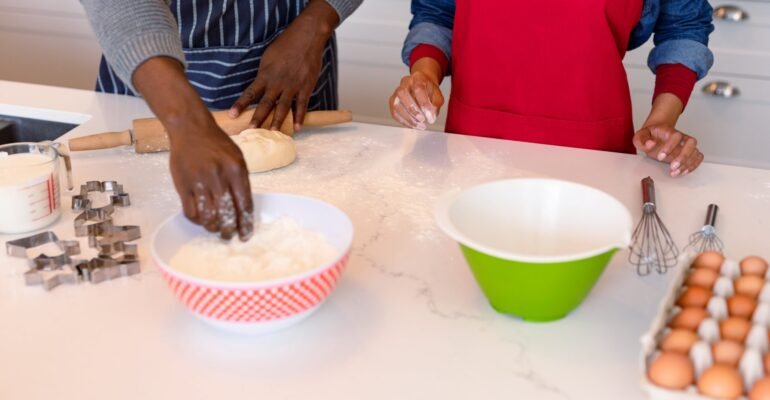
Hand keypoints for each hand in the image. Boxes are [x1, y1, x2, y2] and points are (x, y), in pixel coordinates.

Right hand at [169, 122, 253, 240]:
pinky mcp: (182, 185)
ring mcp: (199, 181)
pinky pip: (190, 212)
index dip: (246, 223)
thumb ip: (241, 181)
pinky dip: (197, 220)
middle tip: (229, 235)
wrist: (190, 130)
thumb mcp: (237, 158)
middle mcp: (218, 177)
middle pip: (227, 214)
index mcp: (236, 170)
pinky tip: (202, 219)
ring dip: (213, 228)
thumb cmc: (216, 144)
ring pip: (208, 216)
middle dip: (230, 230)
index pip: (244, 204)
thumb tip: (244, 209)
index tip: (246, 235)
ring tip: (216, 229)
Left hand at [229, 0, 338, 131]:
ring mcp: (292, 86)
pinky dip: (299, 117)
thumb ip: (264, 73)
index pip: (250, 93)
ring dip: (277, 121)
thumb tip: (259, 86)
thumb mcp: (268, 57)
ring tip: (272, 133)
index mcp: (266, 74)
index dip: (240, 105)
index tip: (232, 115)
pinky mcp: (306, 87)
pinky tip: (297, 127)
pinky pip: (301, 105)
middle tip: (251, 131)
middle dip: (257, 118)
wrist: (306, 36)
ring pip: (283, 107)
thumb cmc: (286, 44)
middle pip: (266, 104)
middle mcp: (278, 82)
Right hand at [389, 69, 443, 129]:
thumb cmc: (429, 90)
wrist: (423, 85)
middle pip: (403, 93)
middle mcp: (405, 82)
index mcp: (418, 78)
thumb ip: (435, 106)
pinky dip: (403, 121)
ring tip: (419, 125)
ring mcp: (397, 91)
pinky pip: (394, 112)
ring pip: (396, 103)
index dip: (423, 103)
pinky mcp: (393, 100)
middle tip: (422, 120)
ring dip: (407, 117)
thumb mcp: (438, 96)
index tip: (430, 116)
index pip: (418, 89)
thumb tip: (431, 117)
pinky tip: (412, 125)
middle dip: (412, 109)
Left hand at [633, 124, 703, 176]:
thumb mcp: (640, 136)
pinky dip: (693, 165)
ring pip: (695, 151)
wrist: (656, 134)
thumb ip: (641, 140)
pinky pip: (698, 157)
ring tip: (676, 172)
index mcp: (668, 131)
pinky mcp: (689, 152)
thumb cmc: (650, 136)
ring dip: (687, 163)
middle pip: (690, 142)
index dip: (670, 146)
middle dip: (683, 156)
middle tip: (673, 166)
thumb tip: (650, 144)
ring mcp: (686, 145)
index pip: (675, 136)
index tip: (660, 156)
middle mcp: (680, 137)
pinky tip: (683, 171)